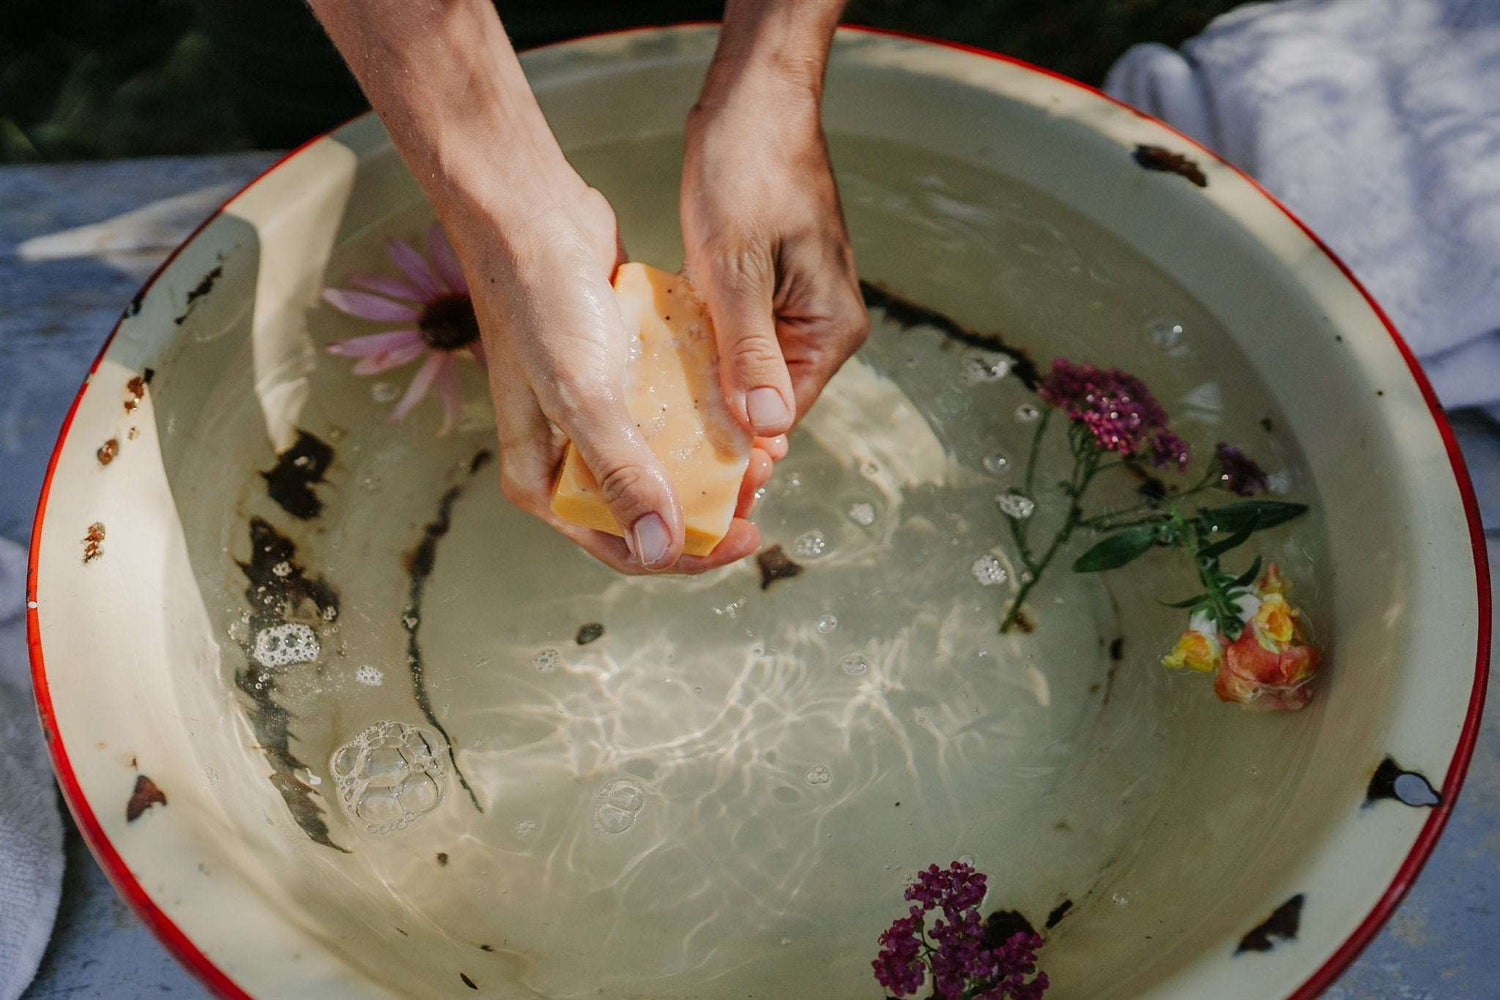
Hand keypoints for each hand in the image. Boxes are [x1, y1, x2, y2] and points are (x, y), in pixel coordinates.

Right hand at [446, 178, 776, 573]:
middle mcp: (565, 457)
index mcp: (543, 482)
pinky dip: (703, 418)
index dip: (689, 552)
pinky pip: (668, 415)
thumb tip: (659, 549)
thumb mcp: (584, 398)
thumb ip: (621, 475)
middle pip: (649, 508)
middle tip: (762, 482)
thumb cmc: (542, 305)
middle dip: (709, 505)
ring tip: (759, 448)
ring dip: (713, 463)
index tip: (749, 533)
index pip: (623, 545)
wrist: (531, 216)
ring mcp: (593, 418)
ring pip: (664, 462)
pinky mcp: (618, 379)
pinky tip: (739, 408)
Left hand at [680, 58, 867, 437]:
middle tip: (661, 455)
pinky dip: (704, 353)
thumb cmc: (750, 169)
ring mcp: (796, 307)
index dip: (738, 450)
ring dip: (707, 390)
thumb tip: (767, 430)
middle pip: (765, 401)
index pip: (783, 415)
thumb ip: (751, 351)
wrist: (753, 101)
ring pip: (746, 373)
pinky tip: (663, 365)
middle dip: (719, 425)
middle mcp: (821, 326)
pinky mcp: (768, 289)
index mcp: (831, 329)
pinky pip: (736, 340)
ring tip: (656, 419)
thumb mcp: (738, 267)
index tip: (692, 477)